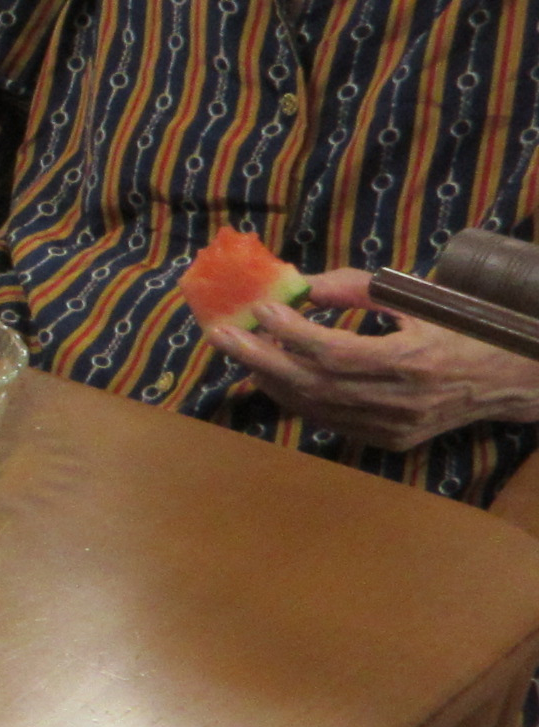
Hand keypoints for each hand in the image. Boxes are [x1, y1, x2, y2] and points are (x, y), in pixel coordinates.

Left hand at [204, 268, 538, 451]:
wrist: (505, 379)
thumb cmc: (458, 327)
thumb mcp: (416, 297)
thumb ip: (356, 290)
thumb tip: (299, 285)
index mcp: (415, 360)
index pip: (337, 353)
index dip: (293, 333)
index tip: (261, 308)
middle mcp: (403, 401)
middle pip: (315, 384)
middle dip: (261, 358)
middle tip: (221, 333)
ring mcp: (394, 427)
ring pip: (316, 408)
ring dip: (269, 378)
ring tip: (238, 351)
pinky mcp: (387, 441)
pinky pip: (328, 421)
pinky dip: (294, 398)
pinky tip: (269, 376)